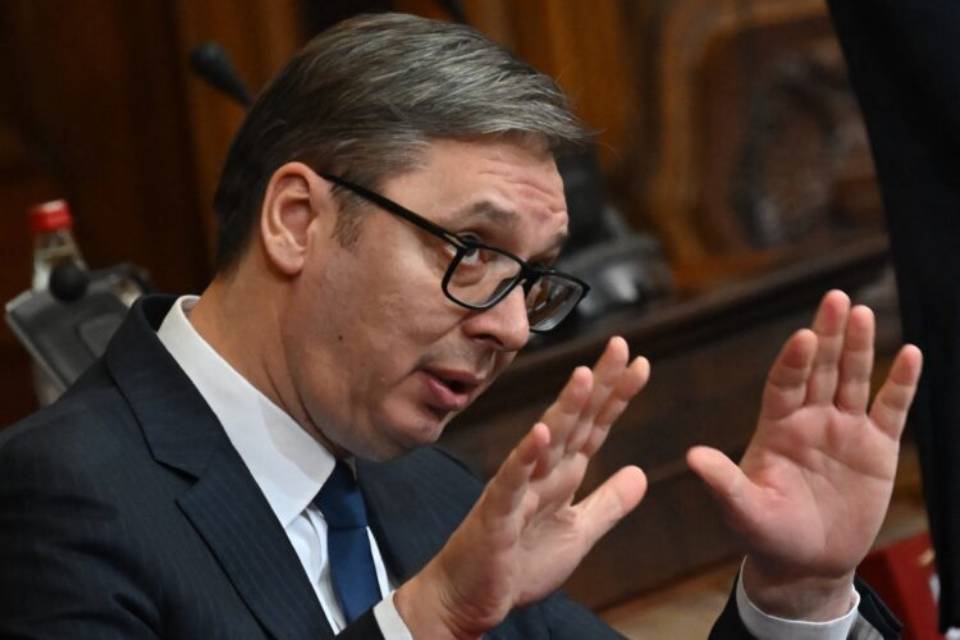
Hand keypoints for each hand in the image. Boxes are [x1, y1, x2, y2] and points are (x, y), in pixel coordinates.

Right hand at [395, 336, 649, 638]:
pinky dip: (526, 457)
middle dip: (599, 385)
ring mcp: (517, 488)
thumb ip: (608, 504)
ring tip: (586, 376)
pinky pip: (512, 482)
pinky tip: (539, 434)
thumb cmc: (517, 564)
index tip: (640, 364)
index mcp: (561, 475)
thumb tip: (640, 473)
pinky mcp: (497, 513)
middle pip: (575, 421)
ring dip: (566, 408)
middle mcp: (541, 472)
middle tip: (622, 346)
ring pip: (546, 441)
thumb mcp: (578, 533)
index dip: (616, 397)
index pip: (594, 427)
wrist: (467, 599)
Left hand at [687, 290, 922, 619]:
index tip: (803, 337)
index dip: (793, 361)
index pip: (783, 384)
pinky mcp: (876, 448)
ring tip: (861, 312)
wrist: (806, 562)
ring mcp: (843, 430)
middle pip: (819, 369)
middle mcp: (808, 420)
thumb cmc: (766, 534)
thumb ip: (724, 483)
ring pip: (852, 379)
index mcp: (775, 427)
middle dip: (826, 335)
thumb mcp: (743, 510)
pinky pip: (891, 409)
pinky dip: (900, 383)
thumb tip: (693, 457)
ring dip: (858, 347)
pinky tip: (908, 353)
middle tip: (833, 298)